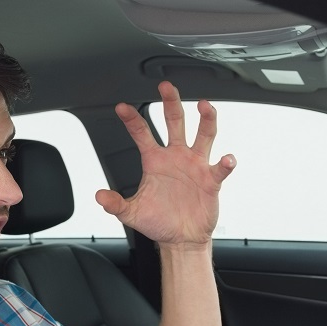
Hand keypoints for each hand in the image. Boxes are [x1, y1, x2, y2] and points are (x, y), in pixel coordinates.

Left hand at [98, 81, 235, 246]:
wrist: (181, 238)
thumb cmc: (158, 222)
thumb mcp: (132, 213)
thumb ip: (115, 204)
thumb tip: (100, 196)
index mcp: (155, 160)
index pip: (142, 133)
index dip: (132, 119)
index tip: (121, 107)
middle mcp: (176, 156)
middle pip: (175, 122)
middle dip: (171, 103)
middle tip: (166, 87)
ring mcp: (195, 165)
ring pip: (203, 135)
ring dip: (205, 120)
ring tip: (205, 106)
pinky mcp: (211, 180)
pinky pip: (220, 168)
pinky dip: (225, 162)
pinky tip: (227, 159)